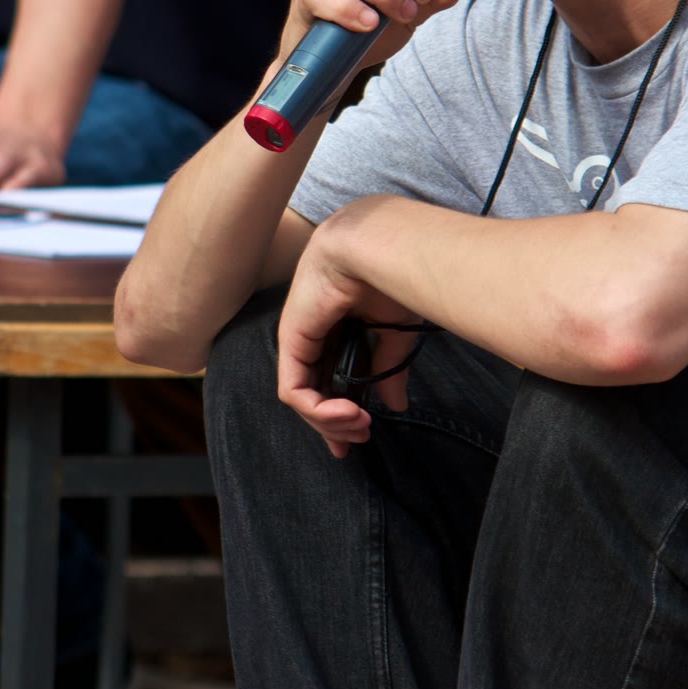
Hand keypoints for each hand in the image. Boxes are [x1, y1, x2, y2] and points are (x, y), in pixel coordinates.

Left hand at [276, 208, 423, 457]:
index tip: (359, 437)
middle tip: (356, 442)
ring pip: (301, 399)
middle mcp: (312, 337)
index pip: (328, 382)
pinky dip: (319, 410)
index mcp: (335, 331)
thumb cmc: (391, 277)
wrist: (378, 246)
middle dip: (331, 427)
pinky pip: (293, 391)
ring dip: (330, 422)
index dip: (339, 415)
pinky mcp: (291, 341)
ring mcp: (298, 339)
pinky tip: (348, 412)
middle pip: (312, 395)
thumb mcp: (392, 336)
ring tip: (360, 426)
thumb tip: (396, 405)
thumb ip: (387, 371)